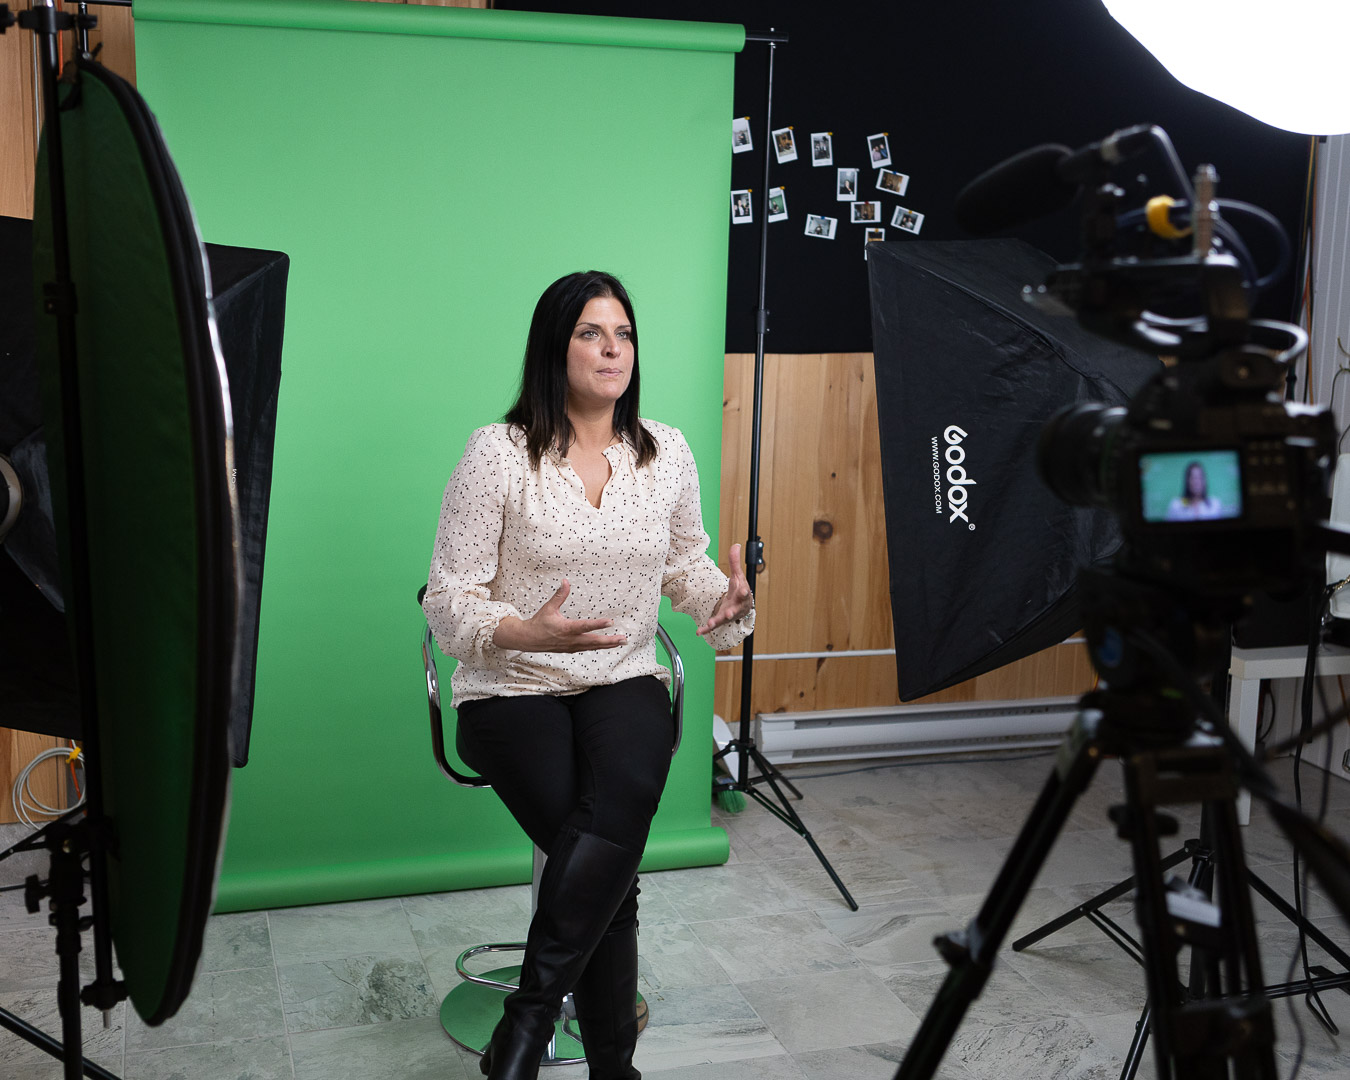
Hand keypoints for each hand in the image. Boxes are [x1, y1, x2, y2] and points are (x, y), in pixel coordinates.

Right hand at [492, 579, 627, 651]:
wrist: (528, 640)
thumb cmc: (539, 623)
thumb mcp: (548, 607)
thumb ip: (559, 595)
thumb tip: (565, 581)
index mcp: (565, 628)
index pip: (585, 626)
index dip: (598, 624)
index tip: (611, 622)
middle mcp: (570, 639)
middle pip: (593, 641)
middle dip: (610, 640)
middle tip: (624, 639)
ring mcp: (571, 646)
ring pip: (593, 647)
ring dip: (608, 644)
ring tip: (621, 642)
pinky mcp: (571, 649)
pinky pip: (588, 649)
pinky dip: (599, 647)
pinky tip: (607, 644)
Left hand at [697, 543, 752, 636]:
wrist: (742, 608)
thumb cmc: (740, 591)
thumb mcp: (738, 575)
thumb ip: (735, 561)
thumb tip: (736, 545)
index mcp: (741, 595)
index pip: (744, 593)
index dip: (744, 592)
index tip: (743, 590)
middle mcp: (736, 607)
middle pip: (734, 610)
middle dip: (730, 612)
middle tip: (727, 614)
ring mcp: (728, 615)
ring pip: (722, 620)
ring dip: (716, 622)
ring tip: (710, 624)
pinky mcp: (720, 620)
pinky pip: (713, 626)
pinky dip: (706, 630)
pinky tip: (699, 632)